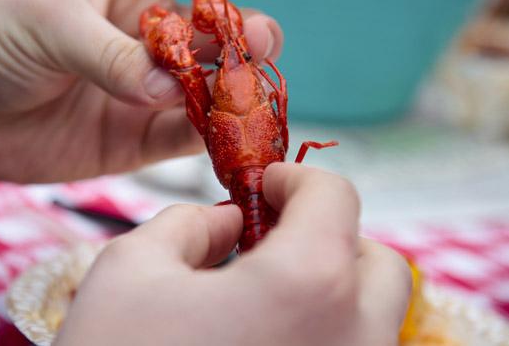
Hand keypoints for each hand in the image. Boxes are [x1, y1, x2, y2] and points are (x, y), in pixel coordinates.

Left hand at [0, 0, 299, 183]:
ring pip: (211, 85)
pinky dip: (210, 136)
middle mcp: (147, 33)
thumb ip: (112, 54)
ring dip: (234, 90)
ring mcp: (146, 87)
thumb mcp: (47, 24)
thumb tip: (171, 89)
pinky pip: (187, 135)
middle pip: (216, 29)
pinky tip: (225, 136)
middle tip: (257, 46)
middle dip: (246, 34)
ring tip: (245, 95)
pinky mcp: (137, 136)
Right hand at [56, 164, 410, 345]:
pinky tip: (265, 340)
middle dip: (331, 237)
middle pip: (378, 264)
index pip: (335, 196)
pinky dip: (323, 334)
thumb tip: (227, 225)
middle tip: (273, 240)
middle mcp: (353, 341)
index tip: (265, 185)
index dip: (297, 178)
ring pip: (373, 322)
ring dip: (331, 291)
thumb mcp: (131, 268)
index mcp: (307, 285)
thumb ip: (188, 224)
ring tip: (265, 297)